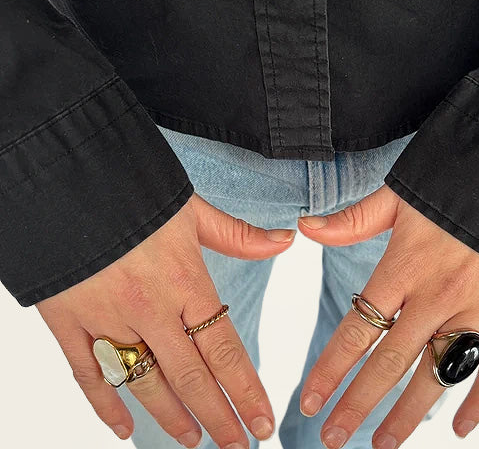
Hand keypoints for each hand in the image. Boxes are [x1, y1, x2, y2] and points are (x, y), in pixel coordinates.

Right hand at [36, 193, 295, 447]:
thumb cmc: (138, 194)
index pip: (225, 349)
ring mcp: (108, 319)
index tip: (263, 421)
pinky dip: (105, 407)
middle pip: (191, 377)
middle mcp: (151, 309)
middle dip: (219, 418)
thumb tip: (285, 240)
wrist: (69, 180)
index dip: (246, 390)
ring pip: (145, 384)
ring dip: (173, 418)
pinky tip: (124, 430)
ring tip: (195, 442)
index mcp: (185, 281)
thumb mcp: (192, 210)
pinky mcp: (69, 322)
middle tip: (240, 446)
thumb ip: (238, 234)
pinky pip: (88, 375)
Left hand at [297, 184, 478, 447]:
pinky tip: (460, 430)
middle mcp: (437, 295)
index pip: (357, 329)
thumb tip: (305, 227)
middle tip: (331, 438)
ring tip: (381, 445)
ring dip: (407, 415)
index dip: (329, 368)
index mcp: (404, 266)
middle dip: (357, 404)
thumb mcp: (400, 194)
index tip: (309, 400)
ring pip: (437, 374)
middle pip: (389, 363)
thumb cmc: (455, 182)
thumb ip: (353, 219)